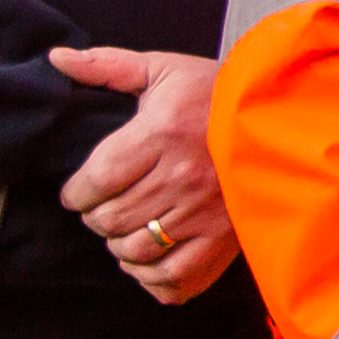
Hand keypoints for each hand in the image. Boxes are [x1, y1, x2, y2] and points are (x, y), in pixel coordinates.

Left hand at [52, 44, 239, 304]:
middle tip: (100, 208)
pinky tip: (147, 259)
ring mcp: (205, 214)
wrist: (280, 116)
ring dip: (118, 245)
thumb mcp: (162, 68)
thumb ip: (106, 66)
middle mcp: (181, 178)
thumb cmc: (214, 92)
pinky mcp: (224, 240)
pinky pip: (175, 279)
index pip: (96, 181)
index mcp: (161, 134)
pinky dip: (151, 278)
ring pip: (136, 250)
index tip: (77, 193)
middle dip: (95, 217)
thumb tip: (57, 59)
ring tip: (123, 230)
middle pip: (111, 219)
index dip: (76, 194)